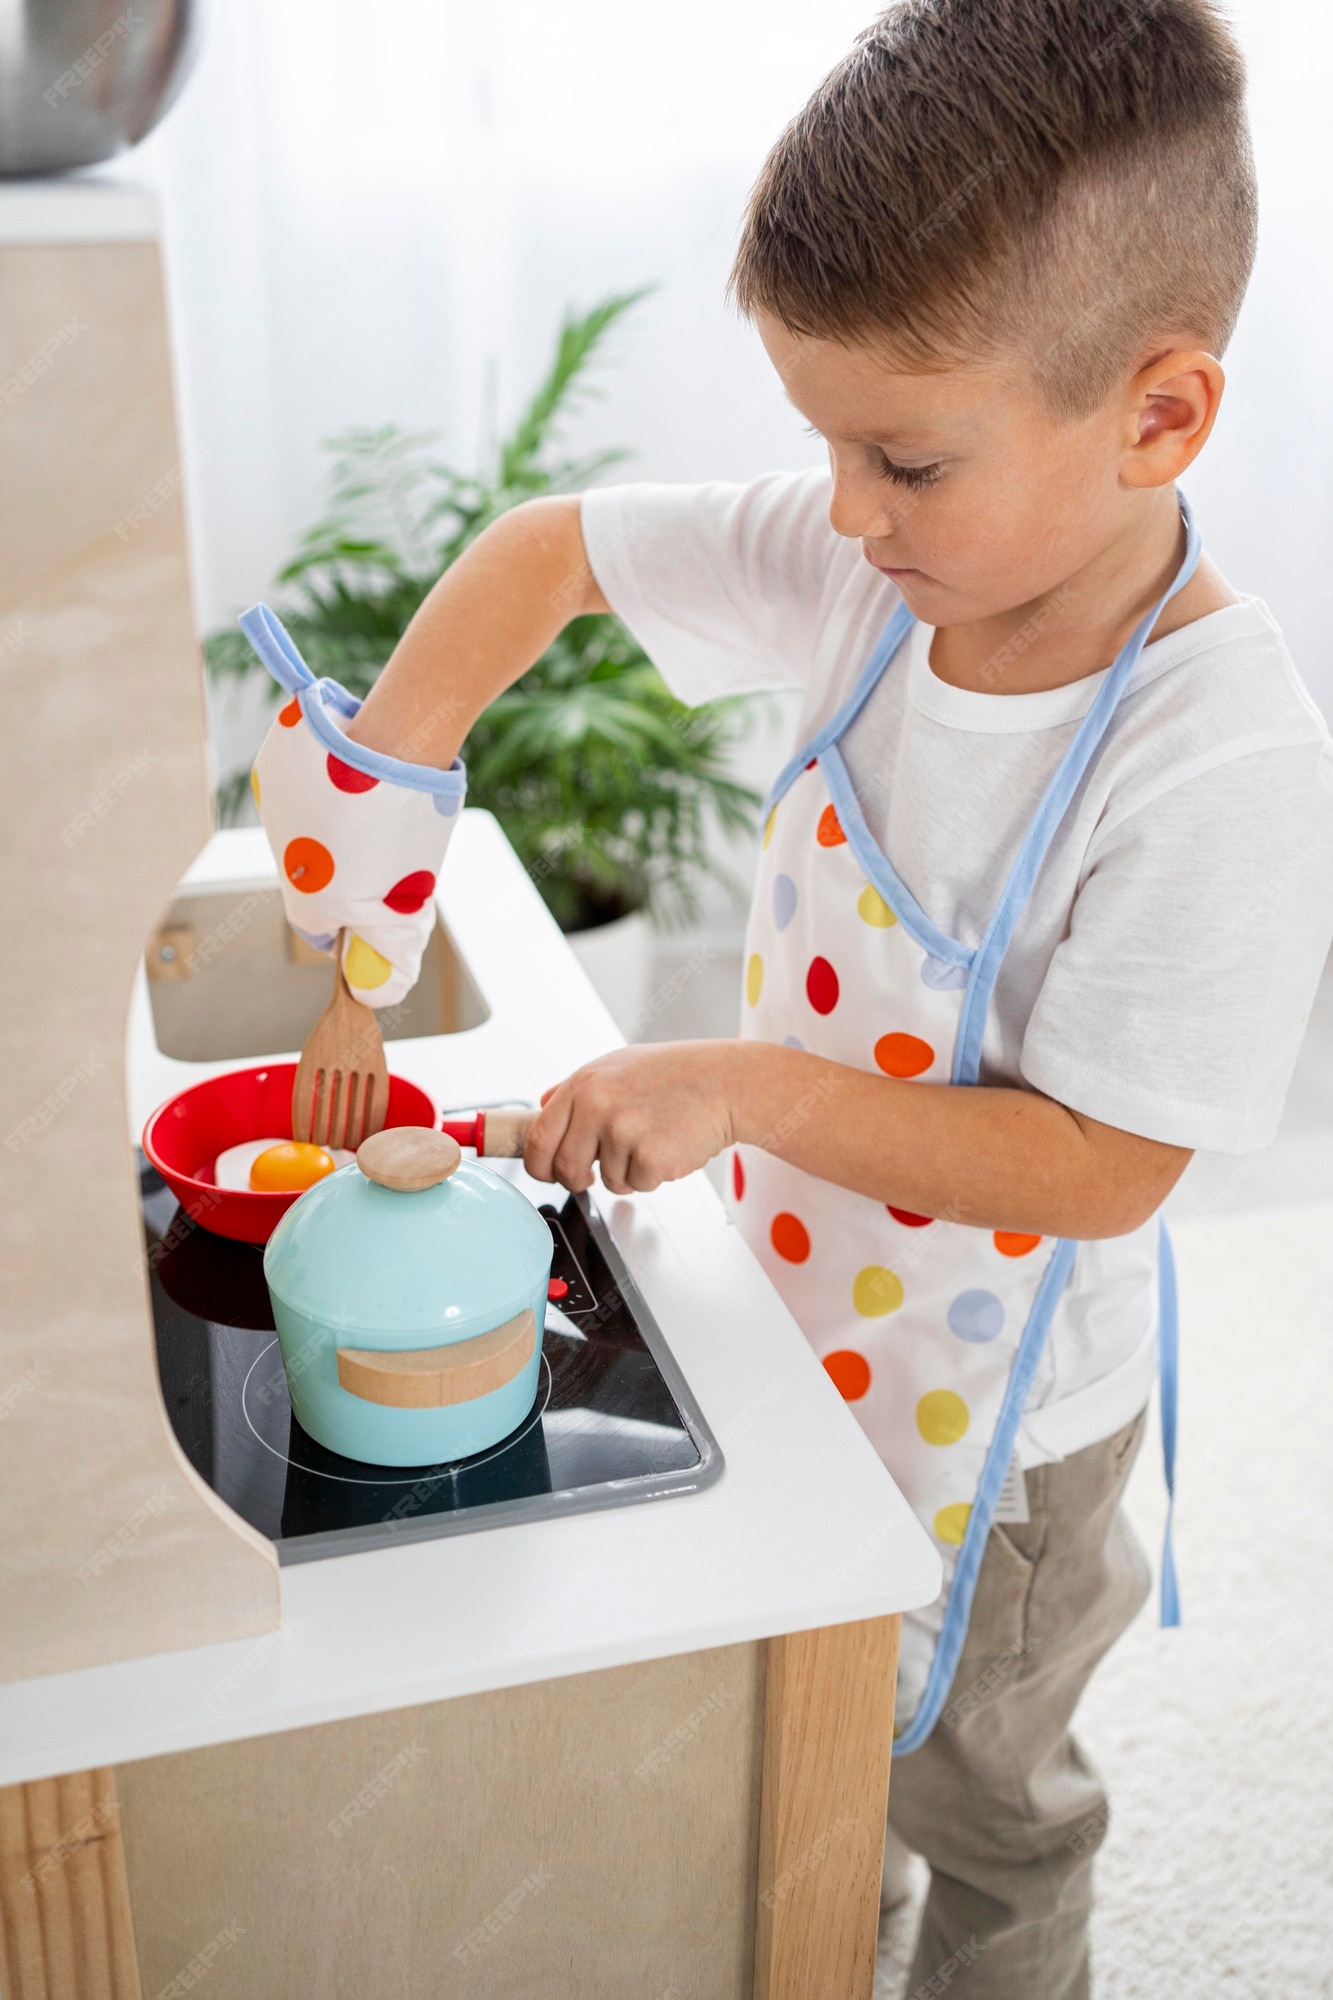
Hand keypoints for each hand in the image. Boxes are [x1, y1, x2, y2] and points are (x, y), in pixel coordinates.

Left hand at [523, 1041, 744, 1194]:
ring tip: (652, 1139)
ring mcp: (622, 1132)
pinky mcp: (650, 1157)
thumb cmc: (678, 1074)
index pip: (538, 1138)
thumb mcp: (618, 1066)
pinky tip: (669, 1147)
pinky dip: (652, 1176)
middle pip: (564, 1168)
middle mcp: (597, 1106)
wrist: (727, 1082)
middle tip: (594, 1173)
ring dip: (626, 1172)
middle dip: (577, 1179)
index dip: (540, 1164)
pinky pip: (637, 1185)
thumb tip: (543, 1106)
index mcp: (584, 1084)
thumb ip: (576, 1089)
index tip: (549, 1171)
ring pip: (606, 1180)